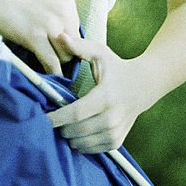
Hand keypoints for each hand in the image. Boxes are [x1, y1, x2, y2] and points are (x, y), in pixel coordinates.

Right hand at [0, 0, 80, 75]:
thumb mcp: (43, 4)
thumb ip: (56, 19)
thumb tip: (64, 43)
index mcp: (67, 3)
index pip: (77, 34)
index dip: (67, 45)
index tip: (55, 49)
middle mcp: (63, 12)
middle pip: (75, 47)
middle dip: (63, 55)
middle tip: (47, 56)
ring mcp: (50, 24)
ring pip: (65, 57)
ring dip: (55, 63)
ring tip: (42, 62)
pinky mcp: (34, 36)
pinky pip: (51, 62)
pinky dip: (51, 73)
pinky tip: (45, 77)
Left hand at [46, 33, 149, 153]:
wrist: (144, 86)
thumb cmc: (118, 68)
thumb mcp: (100, 53)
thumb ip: (80, 47)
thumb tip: (60, 35)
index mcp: (105, 97)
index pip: (75, 113)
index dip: (56, 118)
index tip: (42, 118)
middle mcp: (112, 117)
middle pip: (75, 131)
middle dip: (59, 127)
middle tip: (52, 120)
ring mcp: (115, 131)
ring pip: (81, 143)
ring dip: (68, 137)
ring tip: (64, 125)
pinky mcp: (116, 141)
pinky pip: (91, 149)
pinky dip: (80, 144)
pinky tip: (76, 133)